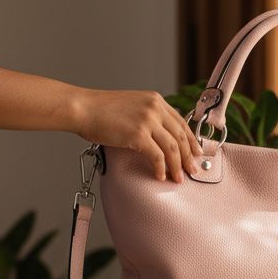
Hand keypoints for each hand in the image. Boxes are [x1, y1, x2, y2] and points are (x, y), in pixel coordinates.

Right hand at [74, 89, 203, 182]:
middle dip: (189, 156)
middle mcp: (155, 108)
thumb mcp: (130, 106)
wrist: (82, 108)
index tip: (195, 152)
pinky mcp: (139, 134)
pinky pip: (157, 156)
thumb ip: (145, 116)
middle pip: (180, 136)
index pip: (180, 122)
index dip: (190, 140)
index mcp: (155, 100)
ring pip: (173, 148)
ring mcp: (148, 121)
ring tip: (179, 178)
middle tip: (193, 169)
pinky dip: (161, 168)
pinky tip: (160, 176)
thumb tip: (154, 137)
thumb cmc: (99, 110)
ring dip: (178, 166)